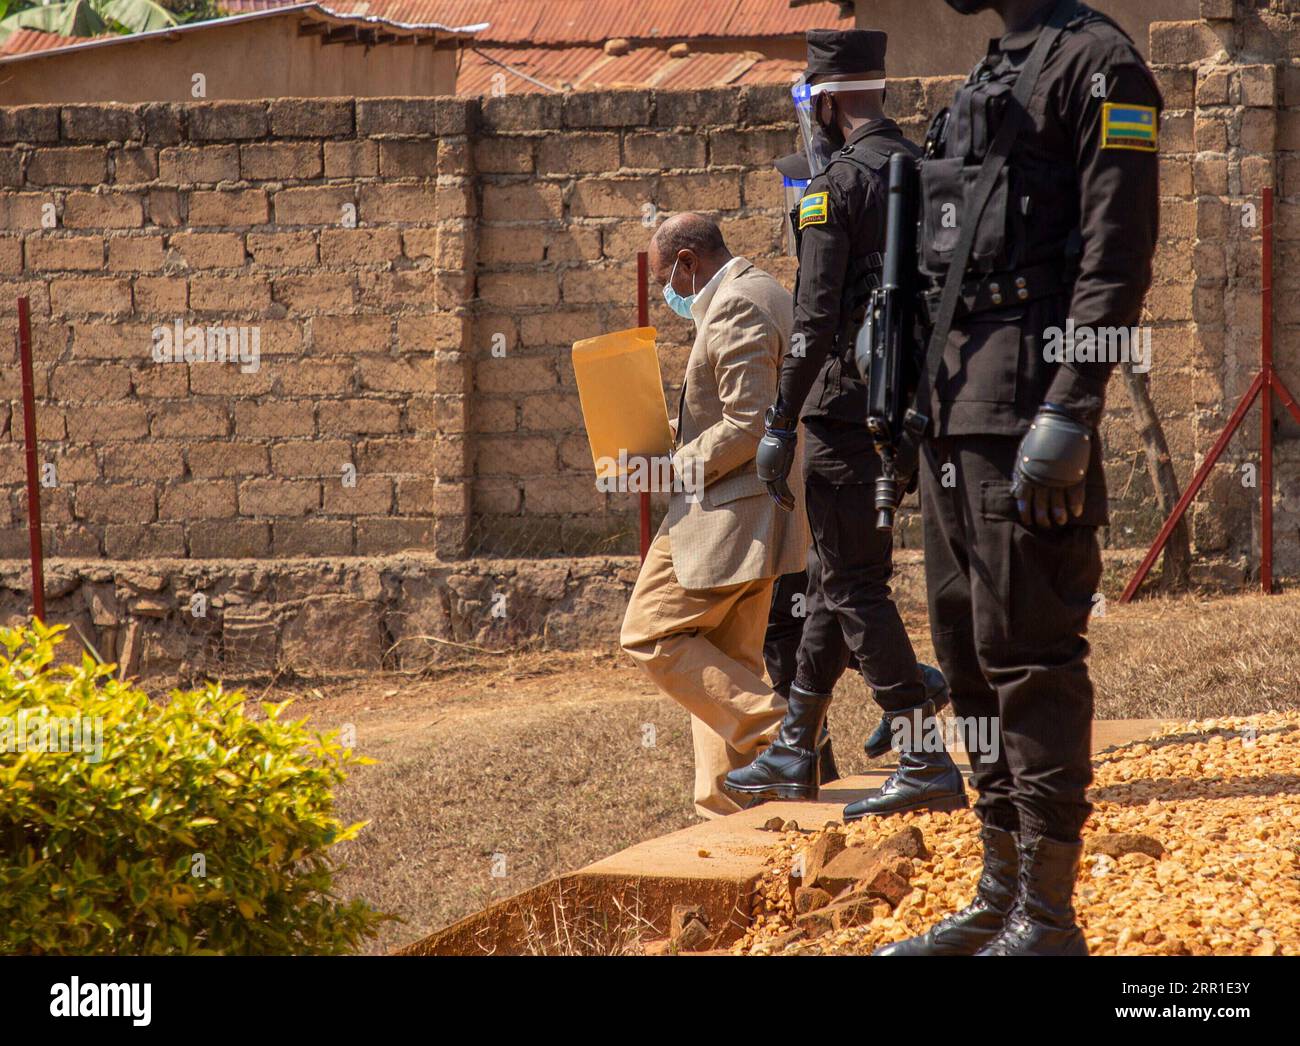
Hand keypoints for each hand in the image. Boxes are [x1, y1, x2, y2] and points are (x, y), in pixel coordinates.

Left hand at [756, 406, 798, 511]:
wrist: (778, 433)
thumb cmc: (779, 437)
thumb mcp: (777, 448)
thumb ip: (778, 452)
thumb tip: (784, 444)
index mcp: (766, 469)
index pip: (770, 484)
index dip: (776, 493)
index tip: (782, 498)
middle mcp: (768, 472)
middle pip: (772, 491)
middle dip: (779, 501)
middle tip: (786, 507)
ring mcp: (773, 473)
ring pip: (777, 492)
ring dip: (784, 502)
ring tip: (790, 507)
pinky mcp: (779, 472)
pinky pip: (782, 489)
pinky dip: (787, 497)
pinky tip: (792, 501)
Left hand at [1011, 406, 1091, 528]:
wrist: (1061, 425)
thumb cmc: (1038, 438)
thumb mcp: (1022, 455)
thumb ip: (1020, 474)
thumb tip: (1015, 491)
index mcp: (1027, 478)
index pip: (1024, 503)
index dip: (1027, 514)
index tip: (1029, 521)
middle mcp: (1042, 483)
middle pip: (1041, 508)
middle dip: (1042, 519)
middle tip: (1045, 524)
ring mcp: (1059, 481)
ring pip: (1058, 507)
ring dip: (1059, 516)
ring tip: (1060, 521)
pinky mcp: (1075, 478)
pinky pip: (1076, 498)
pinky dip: (1075, 507)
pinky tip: (1075, 513)